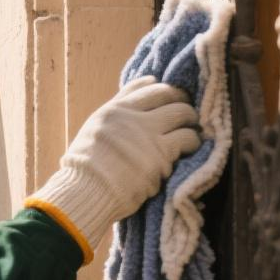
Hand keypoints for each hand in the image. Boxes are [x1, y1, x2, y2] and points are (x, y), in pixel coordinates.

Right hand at [28, 76, 200, 258]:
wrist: (86, 193)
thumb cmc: (86, 168)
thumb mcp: (93, 131)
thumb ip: (114, 115)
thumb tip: (133, 102)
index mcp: (113, 110)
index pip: (147, 86)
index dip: (165, 89)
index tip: (172, 98)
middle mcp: (131, 118)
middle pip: (169, 95)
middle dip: (182, 102)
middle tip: (187, 116)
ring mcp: (147, 135)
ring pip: (183, 114)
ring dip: (191, 122)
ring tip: (190, 133)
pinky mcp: (161, 156)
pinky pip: (188, 139)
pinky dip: (193, 142)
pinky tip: (189, 149)